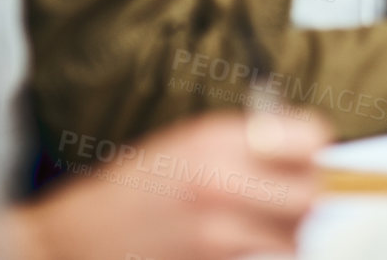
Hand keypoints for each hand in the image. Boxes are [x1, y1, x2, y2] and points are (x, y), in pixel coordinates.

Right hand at [8, 110, 328, 259]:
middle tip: (290, 199)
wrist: (71, 243)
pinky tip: (241, 248)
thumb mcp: (189, 145)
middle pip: (311, 194)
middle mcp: (219, 186)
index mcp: (215, 142)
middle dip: (307, 197)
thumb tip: (315, 151)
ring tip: (258, 230)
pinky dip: (263, 256)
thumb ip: (250, 144)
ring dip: (287, 236)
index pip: (310, 139)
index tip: (310, 156)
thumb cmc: (132, 192)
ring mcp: (216, 236)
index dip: (315, 148)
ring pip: (294, 239)